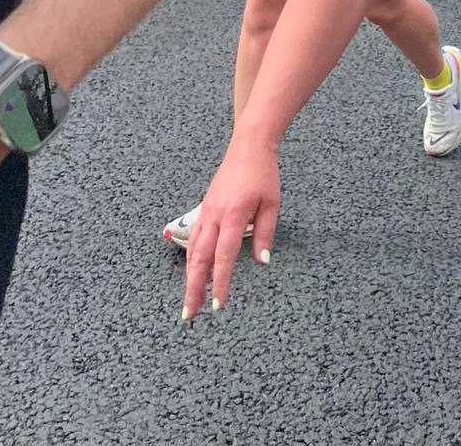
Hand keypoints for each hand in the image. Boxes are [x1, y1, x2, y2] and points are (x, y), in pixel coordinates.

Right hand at [183, 136, 280, 318]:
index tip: (219, 304)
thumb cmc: (262, 174)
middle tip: (189, 314)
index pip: (223, 257)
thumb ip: (264, 234)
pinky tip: (194, 270)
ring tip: (191, 299)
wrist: (248, 147)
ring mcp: (206, 211)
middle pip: (199, 258)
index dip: (220, 282)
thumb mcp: (271, 204)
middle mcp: (214, 216)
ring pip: (192, 250)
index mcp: (232, 216)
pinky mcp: (204, 208)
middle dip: (193, 288)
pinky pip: (194, 237)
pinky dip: (192, 257)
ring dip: (190, 276)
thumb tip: (262, 261)